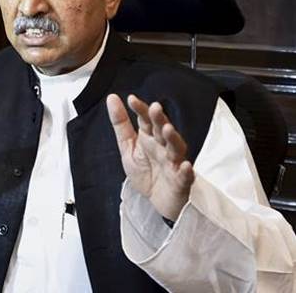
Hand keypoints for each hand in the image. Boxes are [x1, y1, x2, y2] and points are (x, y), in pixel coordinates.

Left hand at [106, 94, 193, 220]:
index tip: (131, 99)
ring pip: (176, 148)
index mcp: (149, 138)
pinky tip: (185, 166)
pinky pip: (185, 175)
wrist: (157, 200)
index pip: (146, 120)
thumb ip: (121, 124)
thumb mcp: (127, 147)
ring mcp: (173, 163)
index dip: (140, 109)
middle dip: (159, 119)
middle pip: (162, 130)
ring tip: (167, 129)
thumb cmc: (146, 172)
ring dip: (173, 139)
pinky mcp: (181, 181)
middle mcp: (163, 147)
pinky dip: (186, 171)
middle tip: (155, 108)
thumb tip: (112, 99)